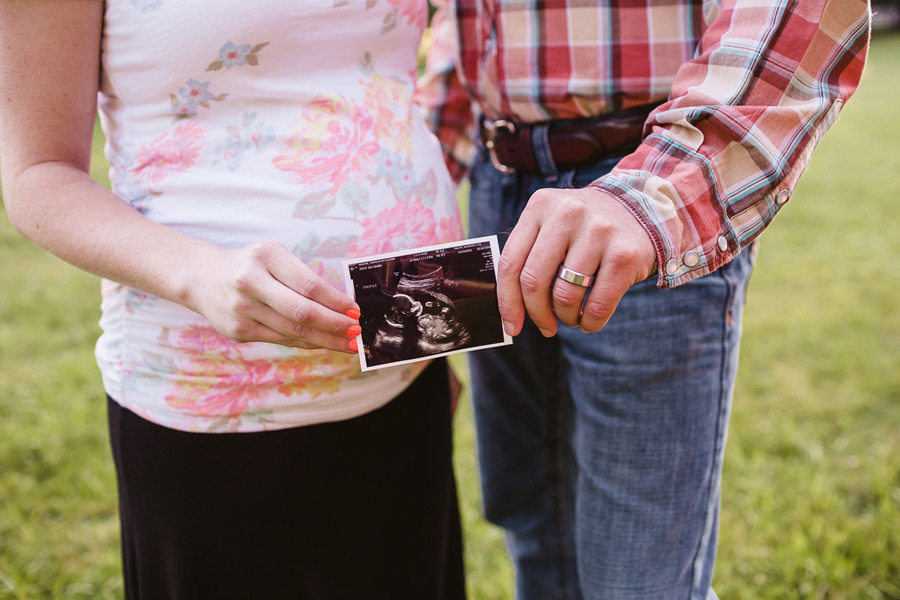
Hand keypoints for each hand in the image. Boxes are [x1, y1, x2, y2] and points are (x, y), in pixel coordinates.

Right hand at [190, 241, 360, 352]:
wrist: (203, 279)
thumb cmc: (251, 266)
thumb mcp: (273, 257)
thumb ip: (301, 277)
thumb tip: (341, 306)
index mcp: (265, 256)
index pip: (308, 284)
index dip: (336, 301)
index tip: (355, 311)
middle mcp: (250, 282)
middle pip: (302, 312)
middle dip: (335, 326)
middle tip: (356, 333)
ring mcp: (242, 309)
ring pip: (293, 332)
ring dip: (326, 340)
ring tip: (347, 344)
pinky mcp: (238, 331)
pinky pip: (281, 340)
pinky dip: (306, 343)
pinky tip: (323, 343)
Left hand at [497, 187, 656, 336]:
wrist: (642, 209)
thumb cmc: (585, 227)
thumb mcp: (552, 223)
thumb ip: (528, 254)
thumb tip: (510, 306)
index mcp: (541, 206)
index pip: (511, 262)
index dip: (507, 301)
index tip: (511, 325)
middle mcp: (568, 214)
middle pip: (534, 281)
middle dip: (536, 314)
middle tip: (545, 327)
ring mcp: (599, 232)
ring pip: (565, 296)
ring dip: (565, 317)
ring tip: (571, 316)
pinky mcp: (624, 255)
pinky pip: (597, 305)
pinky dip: (590, 322)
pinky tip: (589, 321)